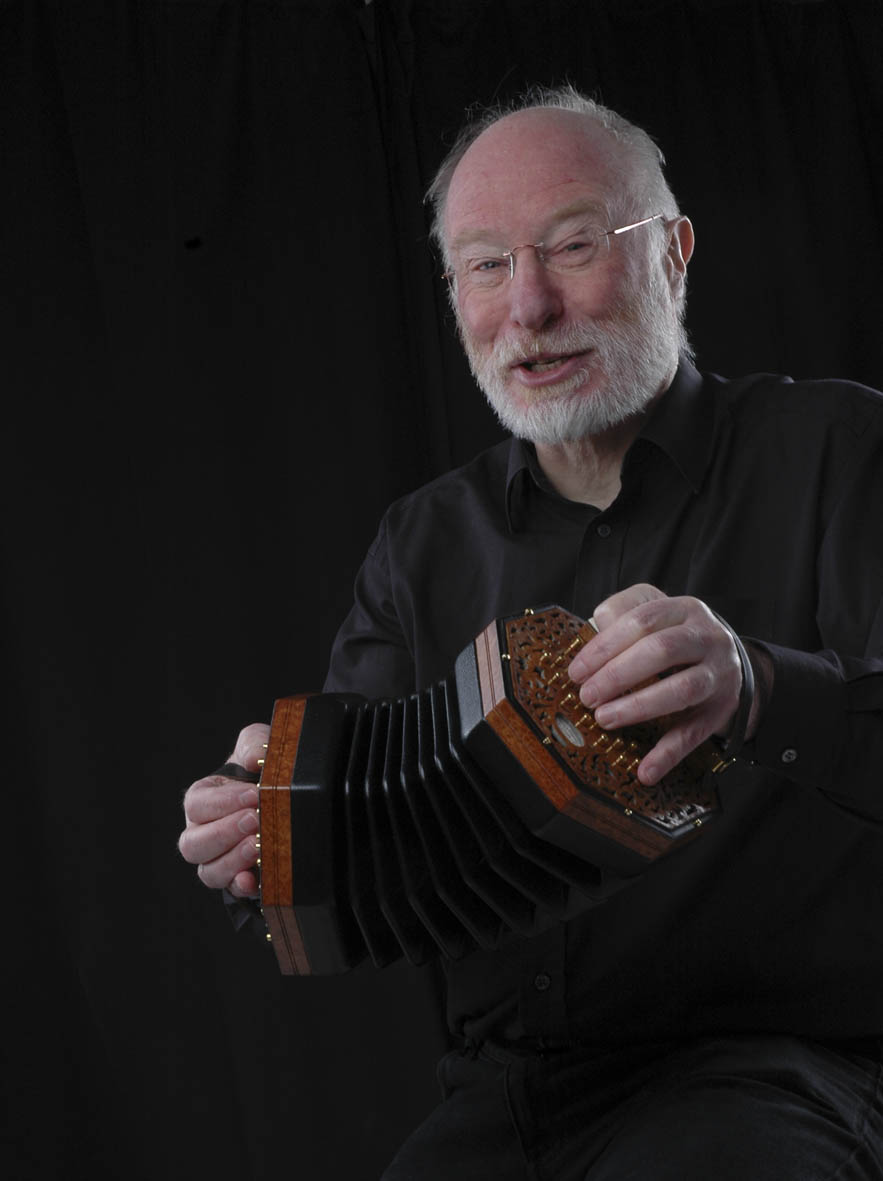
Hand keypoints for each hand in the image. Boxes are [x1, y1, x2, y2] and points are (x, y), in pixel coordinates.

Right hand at [178, 722, 269, 898]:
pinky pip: (231, 890)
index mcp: (202, 799)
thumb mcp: (258, 745)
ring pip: (208, 871)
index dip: (223, 803)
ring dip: (231, 860)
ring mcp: (218, 859)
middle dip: (224, 832)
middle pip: (193, 843)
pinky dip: (240, 886)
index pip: (197, 805)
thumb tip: (254, 759)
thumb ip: (253, 744)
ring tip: (257, 845)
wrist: (284, 793)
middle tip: (255, 820)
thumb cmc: (261, 768)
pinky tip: (254, 879)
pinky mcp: (239, 879)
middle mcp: (202, 833)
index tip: (253, 795)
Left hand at [567, 584, 742, 784]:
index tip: (576, 672)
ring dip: (638, 707)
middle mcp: (708, 638)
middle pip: (661, 650)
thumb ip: (622, 611)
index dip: (605, 646)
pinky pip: (695, 734)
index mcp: (685, 610)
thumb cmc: (674, 635)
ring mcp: (719, 674)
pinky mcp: (722, 710)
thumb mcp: (653, 610)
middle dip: (617, 675)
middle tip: (587, 696)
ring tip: (604, 719)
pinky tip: (646, 772)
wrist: (729, 660)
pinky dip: (669, 755)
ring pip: (682, 689)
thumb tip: (597, 630)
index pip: (642, 620)